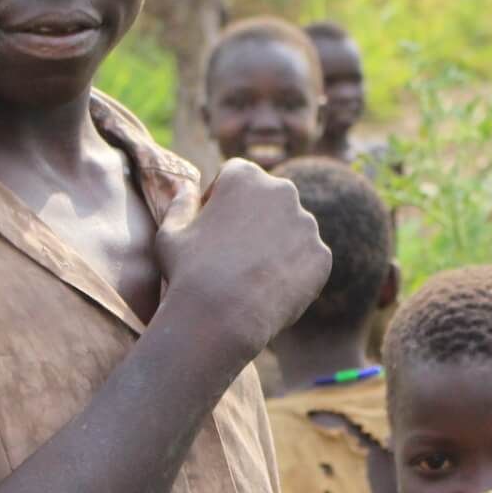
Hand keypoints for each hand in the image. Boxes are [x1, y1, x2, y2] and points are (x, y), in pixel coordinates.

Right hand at [155, 159, 330, 357]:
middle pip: (270, 201)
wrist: (221, 316)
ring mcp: (307, 224)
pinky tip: (270, 290)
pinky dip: (294, 272)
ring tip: (253, 276)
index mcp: (244, 176)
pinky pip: (307, 260)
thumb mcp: (170, 232)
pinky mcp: (321, 256)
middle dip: (256, 219)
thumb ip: (180, 204)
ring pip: (292, 230)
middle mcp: (282, 191)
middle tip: (236, 253)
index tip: (213, 226)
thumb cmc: (188, 272)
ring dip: (278, 244)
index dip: (222, 200)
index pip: (236, 177)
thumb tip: (186, 188)